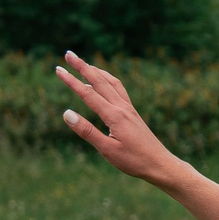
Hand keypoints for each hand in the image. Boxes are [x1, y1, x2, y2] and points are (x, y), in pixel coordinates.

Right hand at [54, 52, 179, 184]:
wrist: (160, 164)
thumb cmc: (134, 161)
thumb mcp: (107, 150)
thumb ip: (87, 131)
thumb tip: (67, 114)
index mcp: (114, 116)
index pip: (87, 93)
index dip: (71, 81)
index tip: (58, 69)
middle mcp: (122, 107)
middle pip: (99, 80)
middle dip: (82, 66)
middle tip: (68, 54)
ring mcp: (129, 109)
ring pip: (111, 82)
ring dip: (96, 71)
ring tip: (84, 64)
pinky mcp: (133, 113)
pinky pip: (119, 89)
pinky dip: (108, 80)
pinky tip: (105, 82)